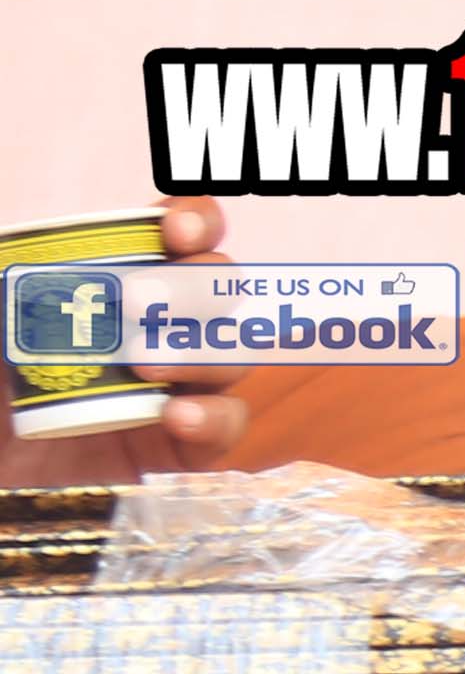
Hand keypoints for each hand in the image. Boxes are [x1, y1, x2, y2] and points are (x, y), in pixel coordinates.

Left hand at [0, 198, 242, 489]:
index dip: (196, 223)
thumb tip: (4, 245)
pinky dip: (214, 418)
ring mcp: (176, 390)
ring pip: (233, 355)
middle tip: (138, 303)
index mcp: (119, 290)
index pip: (180, 241)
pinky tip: (177, 416)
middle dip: (195, 288)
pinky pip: (226, 429)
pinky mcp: (179, 450)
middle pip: (219, 291)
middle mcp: (159, 332)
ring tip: (147, 366)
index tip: (175, 231)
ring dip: (202, 352)